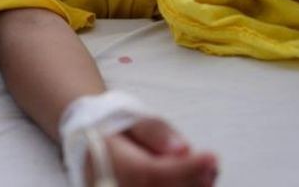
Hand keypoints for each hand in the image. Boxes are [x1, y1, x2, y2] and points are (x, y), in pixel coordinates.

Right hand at [86, 117, 218, 186]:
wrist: (87, 143)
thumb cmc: (111, 127)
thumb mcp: (131, 117)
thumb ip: (155, 132)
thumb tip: (182, 149)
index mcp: (112, 161)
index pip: (153, 172)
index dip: (186, 168)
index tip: (211, 157)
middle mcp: (114, 185)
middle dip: (194, 180)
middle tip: (211, 163)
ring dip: (192, 186)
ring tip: (206, 170)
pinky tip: (198, 180)